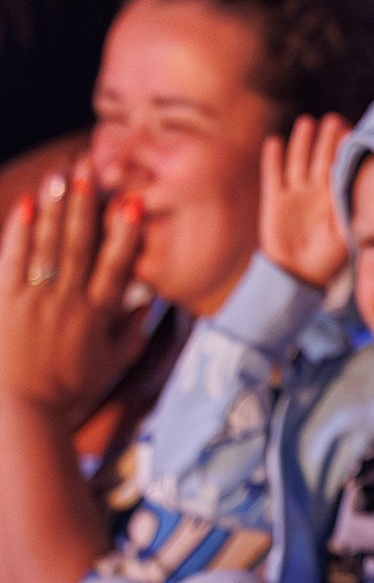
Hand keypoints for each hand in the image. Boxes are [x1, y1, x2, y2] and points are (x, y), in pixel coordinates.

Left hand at [0, 161, 150, 424]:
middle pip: (79, 246)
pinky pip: (12, 260)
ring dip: (54, 208)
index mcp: (97, 316)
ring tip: (60, 176)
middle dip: (84, 206)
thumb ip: (132, 332)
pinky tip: (25, 204)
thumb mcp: (110, 364)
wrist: (20, 411)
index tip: (130, 203)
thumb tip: (150, 302)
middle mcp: (67, 303)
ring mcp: (33, 301)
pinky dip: (19, 231)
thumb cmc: (69, 388)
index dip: (124, 233)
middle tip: (89, 172)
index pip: (115, 266)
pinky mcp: (4, 302)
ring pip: (47, 246)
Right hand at [260, 114, 351, 289]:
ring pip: (298, 162)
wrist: (297, 275)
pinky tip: (275, 142)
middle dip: (327, 139)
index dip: (345, 151)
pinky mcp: (274, 200)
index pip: (340, 168)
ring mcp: (294, 195)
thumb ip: (353, 211)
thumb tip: (369, 192)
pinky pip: (273, 176)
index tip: (354, 131)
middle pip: (321, 159)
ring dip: (302, 142)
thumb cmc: (327, 259)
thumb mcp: (347, 234)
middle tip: (334, 118)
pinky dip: (274, 159)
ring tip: (307, 122)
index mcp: (334, 199)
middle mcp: (315, 193)